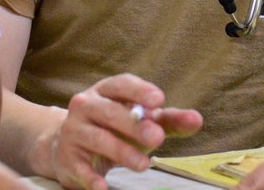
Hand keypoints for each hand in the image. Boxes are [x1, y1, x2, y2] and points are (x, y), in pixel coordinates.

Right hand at [44, 74, 202, 189]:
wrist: (67, 146)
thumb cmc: (112, 128)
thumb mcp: (139, 121)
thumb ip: (168, 120)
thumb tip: (197, 119)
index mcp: (105, 91)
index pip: (121, 84)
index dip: (139, 90)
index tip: (159, 100)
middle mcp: (86, 105)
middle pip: (110, 112)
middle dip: (134, 125)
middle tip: (158, 138)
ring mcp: (74, 130)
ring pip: (98, 138)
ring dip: (121, 152)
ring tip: (144, 165)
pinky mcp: (67, 156)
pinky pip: (80, 167)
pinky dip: (91, 177)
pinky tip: (103, 187)